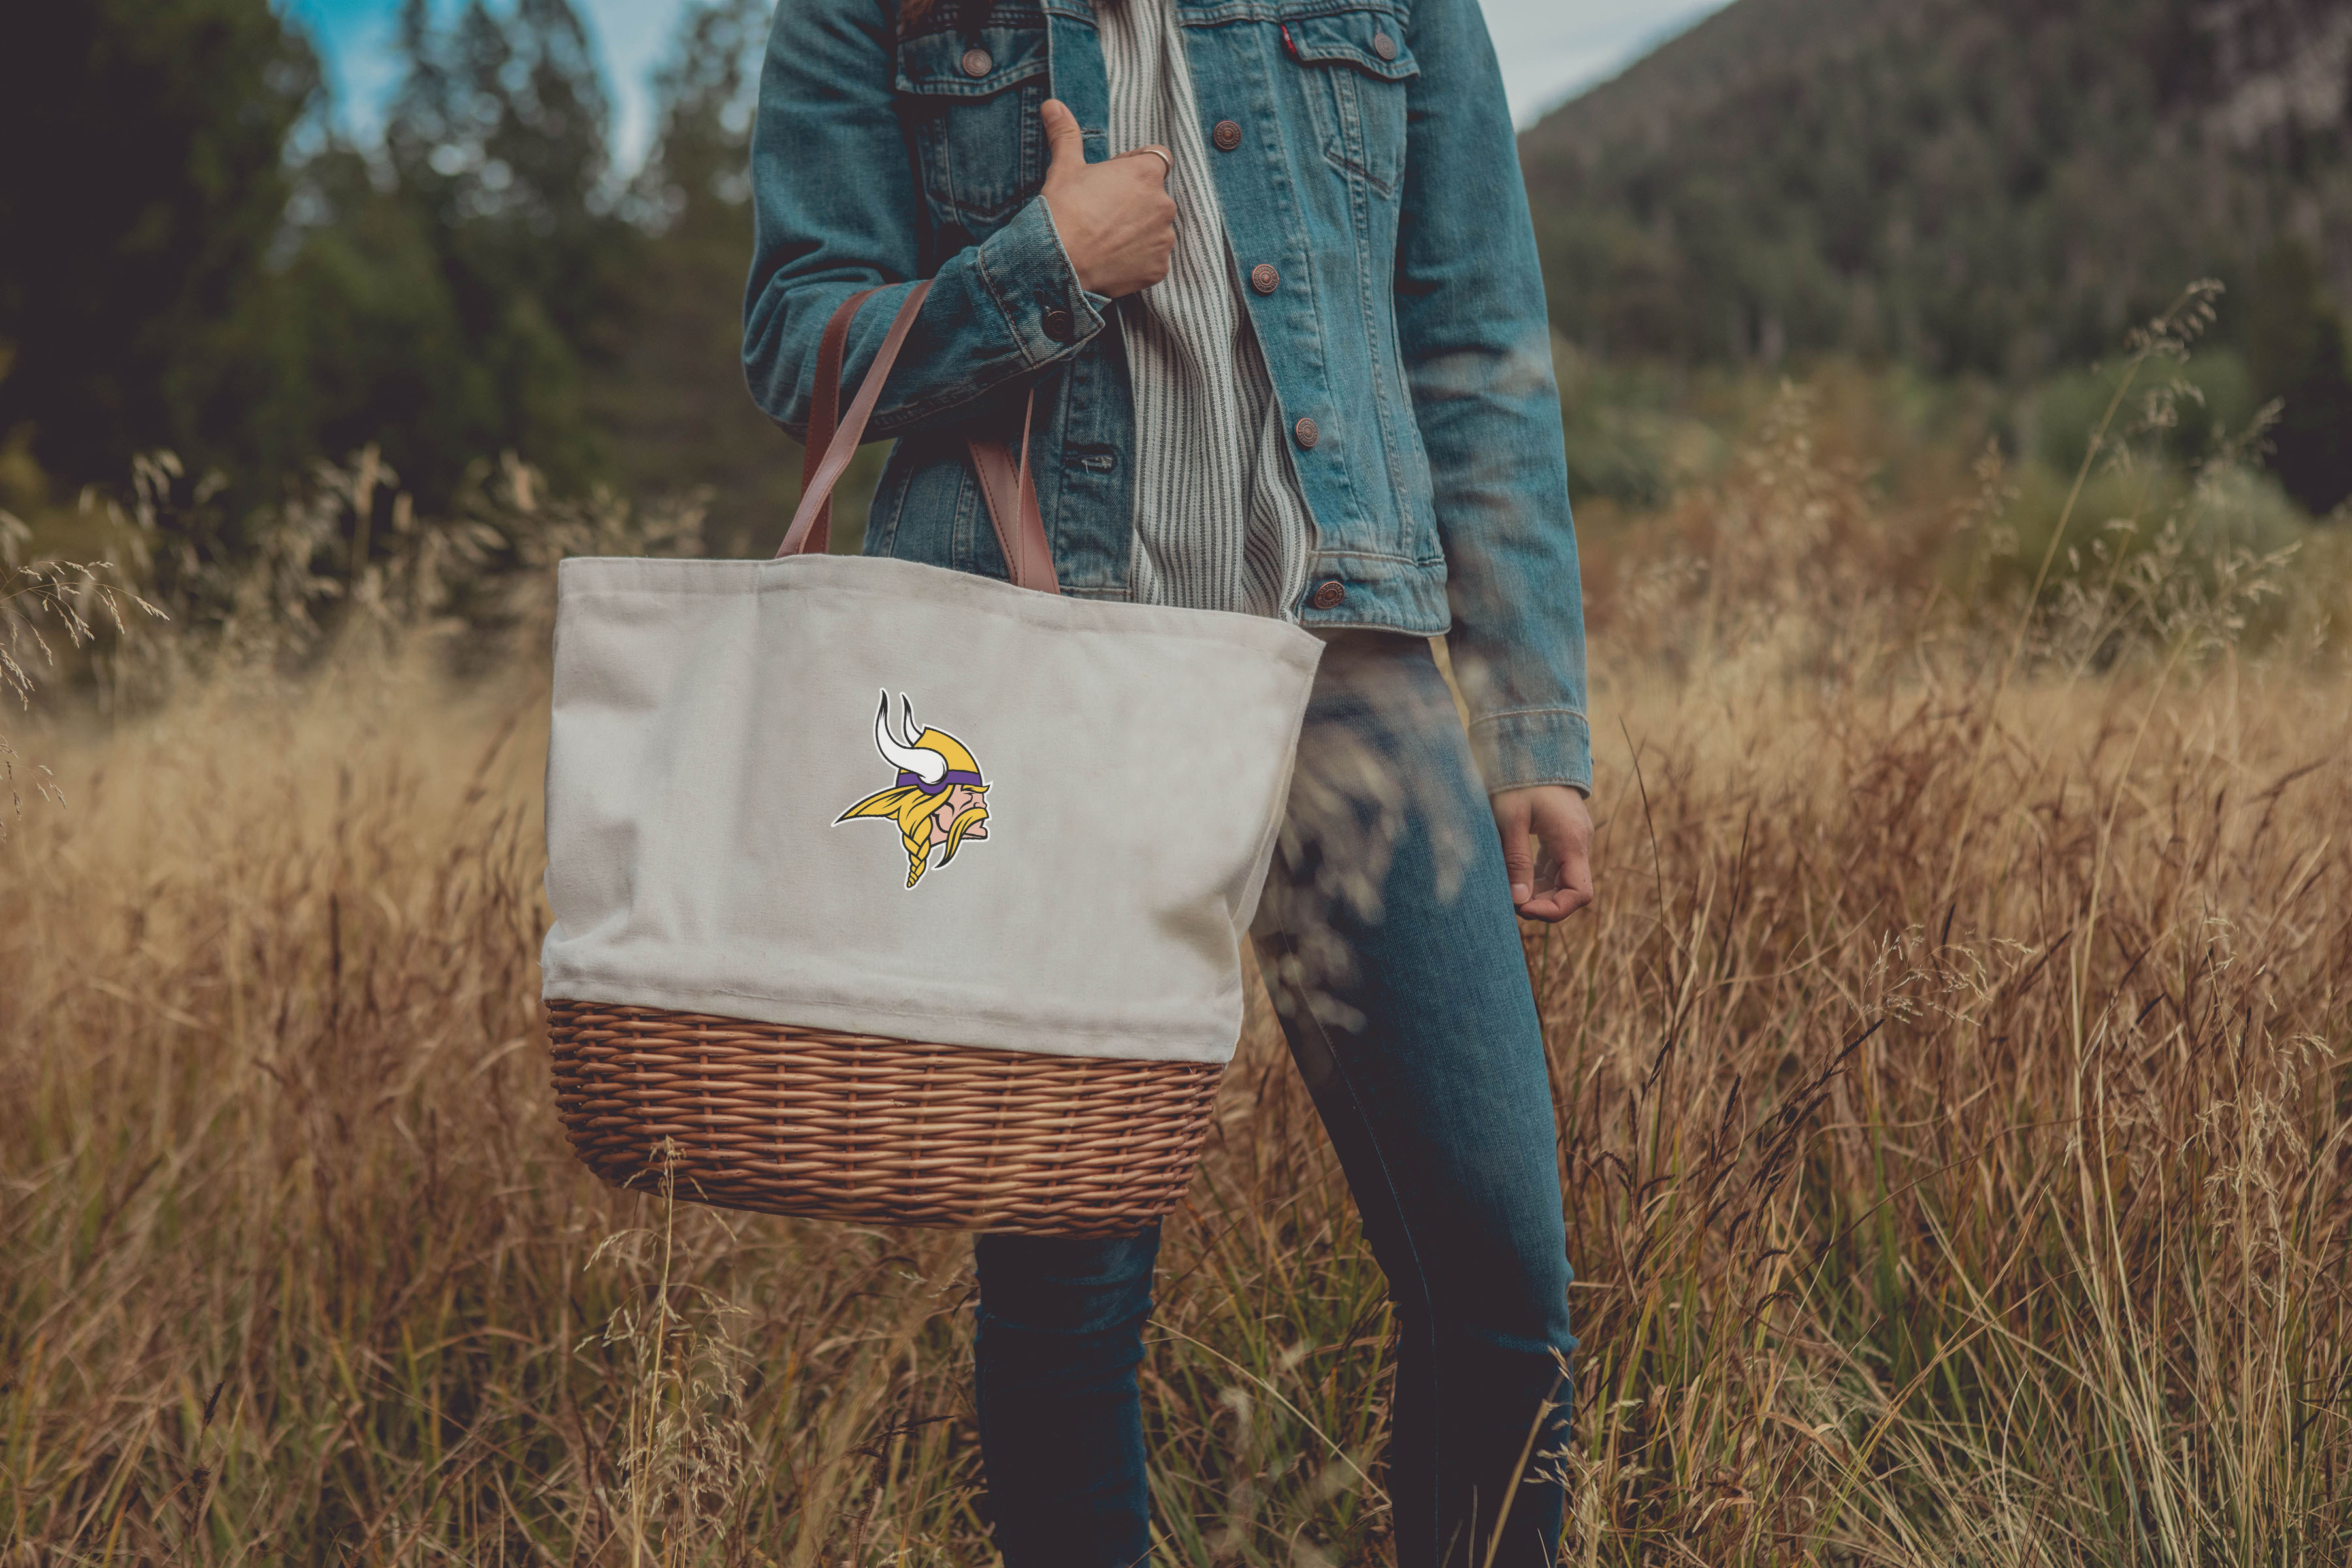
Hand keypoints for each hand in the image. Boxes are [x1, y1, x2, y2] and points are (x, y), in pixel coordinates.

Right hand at [1039, 98, 1175, 297]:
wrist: (1057, 263)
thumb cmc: (1062, 210)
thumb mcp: (1064, 167)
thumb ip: (1066, 133)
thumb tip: (1052, 104)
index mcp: (1147, 173)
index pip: (1157, 159)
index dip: (1134, 167)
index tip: (1111, 181)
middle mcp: (1164, 204)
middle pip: (1155, 197)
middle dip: (1135, 202)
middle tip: (1102, 213)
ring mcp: (1164, 239)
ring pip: (1155, 229)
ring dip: (1138, 231)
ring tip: (1105, 239)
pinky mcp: (1159, 269)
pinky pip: (1153, 259)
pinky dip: (1138, 260)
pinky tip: (1112, 259)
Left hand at [1491, 785, 1594, 922]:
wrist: (1533, 746)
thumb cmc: (1519, 779)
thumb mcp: (1511, 819)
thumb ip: (1516, 860)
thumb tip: (1518, 901)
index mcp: (1571, 841)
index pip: (1579, 893)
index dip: (1554, 910)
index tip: (1523, 909)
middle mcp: (1579, 842)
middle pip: (1571, 890)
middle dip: (1542, 904)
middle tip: (1509, 903)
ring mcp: (1573, 838)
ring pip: (1562, 879)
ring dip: (1538, 892)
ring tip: (1508, 891)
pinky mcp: (1563, 834)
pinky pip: (1555, 866)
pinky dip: (1537, 877)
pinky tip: (1515, 877)